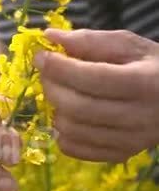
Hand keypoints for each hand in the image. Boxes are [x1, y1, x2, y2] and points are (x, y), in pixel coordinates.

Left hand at [35, 29, 158, 161]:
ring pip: (73, 130)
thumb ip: (89, 40)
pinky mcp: (120, 154)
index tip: (42, 56)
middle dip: (52, 87)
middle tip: (46, 74)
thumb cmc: (152, 67)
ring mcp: (131, 140)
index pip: (91, 77)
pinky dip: (62, 133)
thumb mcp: (128, 45)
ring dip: (55, 109)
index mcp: (145, 82)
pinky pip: (76, 149)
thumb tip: (50, 36)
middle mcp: (140, 117)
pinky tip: (66, 115)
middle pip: (78, 107)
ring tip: (59, 93)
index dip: (59, 67)